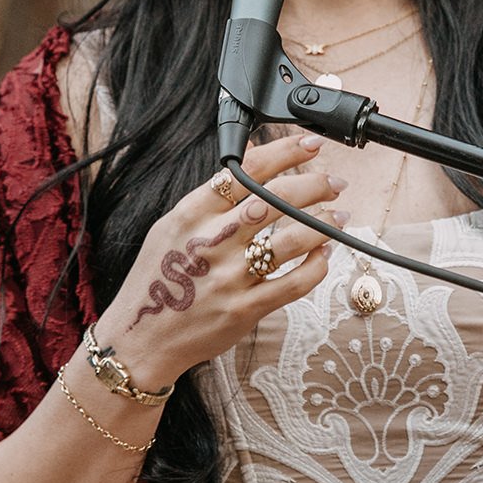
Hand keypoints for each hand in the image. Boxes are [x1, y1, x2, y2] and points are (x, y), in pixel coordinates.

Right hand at [93, 133, 346, 388]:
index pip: (244, 171)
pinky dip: (315, 267)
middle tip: (334, 182)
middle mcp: (211, 241)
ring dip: (322, 225)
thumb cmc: (159, 278)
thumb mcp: (172, 226)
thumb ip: (212, 193)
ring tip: (339, 217)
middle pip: (274, 200)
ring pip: (290, 240)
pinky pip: (293, 284)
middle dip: (313, 185)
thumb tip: (249, 150)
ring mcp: (229, 277)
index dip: (284, 152)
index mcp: (191, 214)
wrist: (142, 337)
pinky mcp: (244, 309)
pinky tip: (323, 255)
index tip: (310, 145)